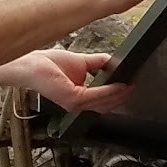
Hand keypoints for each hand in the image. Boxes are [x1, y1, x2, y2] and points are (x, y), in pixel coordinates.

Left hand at [5, 49, 132, 113]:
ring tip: (130, 85)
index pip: (102, 101)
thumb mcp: (81, 62)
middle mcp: (78, 104)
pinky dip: (110, 90)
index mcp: (79, 97)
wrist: (31, 65)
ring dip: (119, 94)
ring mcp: (75, 104)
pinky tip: (120, 84)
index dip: (117, 94)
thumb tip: (115, 61)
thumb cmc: (47, 64)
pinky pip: (97, 95)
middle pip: (107, 104)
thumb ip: (99, 63)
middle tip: (134, 86)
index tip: (130, 86)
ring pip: (104, 102)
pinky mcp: (73, 99)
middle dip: (122, 96)